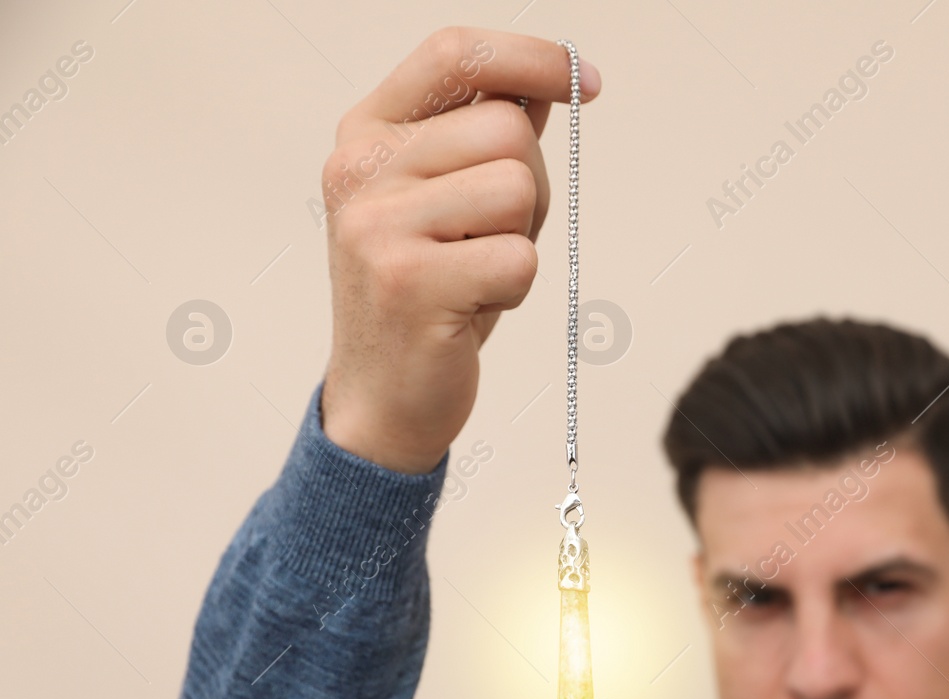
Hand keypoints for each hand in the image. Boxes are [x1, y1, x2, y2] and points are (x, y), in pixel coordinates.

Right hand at [318, 27, 599, 472]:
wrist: (383, 395)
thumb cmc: (428, 291)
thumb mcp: (448, 200)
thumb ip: (484, 136)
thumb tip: (548, 78)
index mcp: (367, 134)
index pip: (457, 52)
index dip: (534, 57)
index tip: (586, 80)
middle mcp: (360, 169)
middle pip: (506, 129)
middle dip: (531, 186)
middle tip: (493, 238)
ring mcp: (378, 226)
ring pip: (518, 189)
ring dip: (521, 239)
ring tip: (478, 273)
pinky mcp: (410, 284)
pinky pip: (520, 258)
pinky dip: (517, 288)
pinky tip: (474, 307)